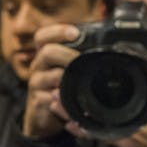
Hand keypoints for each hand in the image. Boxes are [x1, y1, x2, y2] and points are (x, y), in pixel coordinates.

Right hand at [22, 24, 79, 138]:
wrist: (43, 115)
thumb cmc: (59, 88)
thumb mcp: (66, 70)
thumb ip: (78, 58)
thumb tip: (110, 47)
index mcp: (45, 54)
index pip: (43, 36)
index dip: (58, 31)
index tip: (75, 33)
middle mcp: (38, 66)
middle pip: (47, 52)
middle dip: (68, 55)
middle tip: (83, 61)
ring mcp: (36, 84)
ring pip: (51, 76)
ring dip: (68, 79)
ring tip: (81, 83)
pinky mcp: (38, 102)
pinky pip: (51, 100)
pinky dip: (65, 101)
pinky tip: (73, 102)